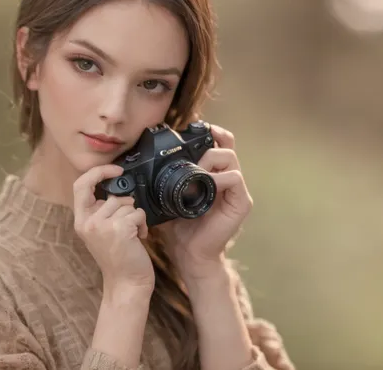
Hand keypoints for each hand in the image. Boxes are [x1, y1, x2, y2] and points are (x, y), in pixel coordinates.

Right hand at [73, 165, 154, 292]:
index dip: (98, 172)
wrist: (126, 283)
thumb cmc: (118, 255)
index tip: (116, 170)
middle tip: (127, 227)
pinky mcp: (120, 229)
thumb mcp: (101, 231)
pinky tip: (139, 239)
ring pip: (128, 204)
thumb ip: (102, 210)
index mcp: (81, 220)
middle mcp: (88, 222)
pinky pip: (137, 213)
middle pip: (113, 197)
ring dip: (135, 218)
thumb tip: (118, 186)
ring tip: (132, 235)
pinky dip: (143, 224)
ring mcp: (102, 226)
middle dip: (127, 208)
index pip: (80, 184)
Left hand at [158, 125, 252, 278]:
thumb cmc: (178, 226)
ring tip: (195, 170)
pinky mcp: (241, 202)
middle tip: (193, 151)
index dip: (210, 133)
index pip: (218, 144)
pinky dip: (219, 177)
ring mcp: (236, 190)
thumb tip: (141, 164)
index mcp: (212, 174)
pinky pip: (235, 178)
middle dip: (210, 142)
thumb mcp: (168, 196)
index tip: (193, 129)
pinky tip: (206, 182)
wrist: (188, 253)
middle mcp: (226, 178)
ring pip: (230, 157)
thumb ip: (164, 179)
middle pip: (227, 145)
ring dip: (210, 158)